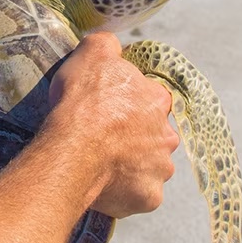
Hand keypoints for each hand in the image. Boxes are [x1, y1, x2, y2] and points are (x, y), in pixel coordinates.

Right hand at [44, 33, 179, 217]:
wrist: (74, 149)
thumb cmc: (84, 102)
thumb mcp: (92, 53)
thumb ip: (106, 45)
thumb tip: (110, 45)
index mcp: (158, 101)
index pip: (152, 100)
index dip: (129, 104)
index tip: (108, 110)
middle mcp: (167, 136)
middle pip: (153, 137)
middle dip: (134, 139)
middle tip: (103, 141)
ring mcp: (160, 169)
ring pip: (148, 168)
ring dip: (131, 167)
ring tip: (100, 166)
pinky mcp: (148, 197)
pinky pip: (138, 196)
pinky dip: (124, 193)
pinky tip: (103, 187)